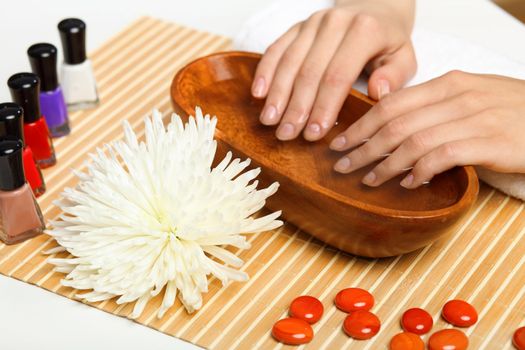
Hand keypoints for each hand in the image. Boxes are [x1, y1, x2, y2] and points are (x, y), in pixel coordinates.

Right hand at [251, 0, 415, 140]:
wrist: (374, 7)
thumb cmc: (387, 41)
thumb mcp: (404, 56)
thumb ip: (394, 76)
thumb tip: (376, 93)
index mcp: (364, 31)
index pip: (338, 75)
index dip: (324, 106)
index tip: (314, 133)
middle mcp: (335, 23)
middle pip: (309, 71)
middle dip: (296, 107)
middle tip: (286, 134)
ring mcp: (313, 23)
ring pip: (289, 61)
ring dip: (277, 94)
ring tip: (269, 121)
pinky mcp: (297, 26)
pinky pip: (276, 48)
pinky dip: (265, 71)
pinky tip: (258, 93)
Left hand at [330, 71, 524, 187]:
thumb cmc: (510, 111)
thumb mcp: (470, 97)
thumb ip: (433, 105)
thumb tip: (390, 119)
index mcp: (449, 83)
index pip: (391, 104)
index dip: (361, 124)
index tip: (340, 142)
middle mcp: (458, 97)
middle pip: (395, 123)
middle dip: (362, 146)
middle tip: (343, 165)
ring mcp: (476, 118)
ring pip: (414, 141)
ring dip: (385, 164)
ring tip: (370, 180)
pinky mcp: (492, 142)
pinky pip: (444, 156)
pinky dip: (421, 171)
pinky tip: (410, 184)